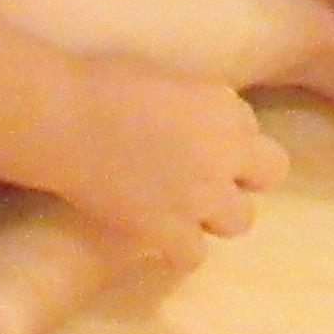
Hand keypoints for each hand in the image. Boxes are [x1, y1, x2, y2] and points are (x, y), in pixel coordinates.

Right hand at [48, 53, 286, 264]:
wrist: (64, 119)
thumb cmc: (103, 83)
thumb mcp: (169, 77)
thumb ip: (198, 102)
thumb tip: (199, 121)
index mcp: (225, 108)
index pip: (251, 128)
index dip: (226, 135)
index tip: (195, 138)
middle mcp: (224, 153)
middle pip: (269, 174)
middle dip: (242, 175)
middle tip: (206, 175)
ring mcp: (200, 196)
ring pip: (239, 221)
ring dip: (215, 214)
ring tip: (182, 207)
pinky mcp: (168, 230)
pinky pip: (195, 256)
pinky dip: (179, 249)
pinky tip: (159, 235)